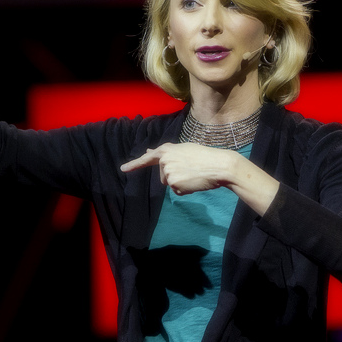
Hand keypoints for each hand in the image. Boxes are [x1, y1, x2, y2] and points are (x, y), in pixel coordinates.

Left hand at [121, 143, 235, 195]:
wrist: (219, 165)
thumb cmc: (205, 157)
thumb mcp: (184, 150)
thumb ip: (167, 152)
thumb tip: (150, 151)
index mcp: (167, 149)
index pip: (148, 158)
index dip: (135, 164)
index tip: (123, 169)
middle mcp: (164, 160)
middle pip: (163, 176)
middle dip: (176, 176)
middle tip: (191, 169)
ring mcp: (168, 171)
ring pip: (170, 184)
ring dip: (181, 183)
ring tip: (194, 174)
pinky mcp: (173, 183)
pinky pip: (177, 191)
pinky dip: (186, 190)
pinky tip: (194, 182)